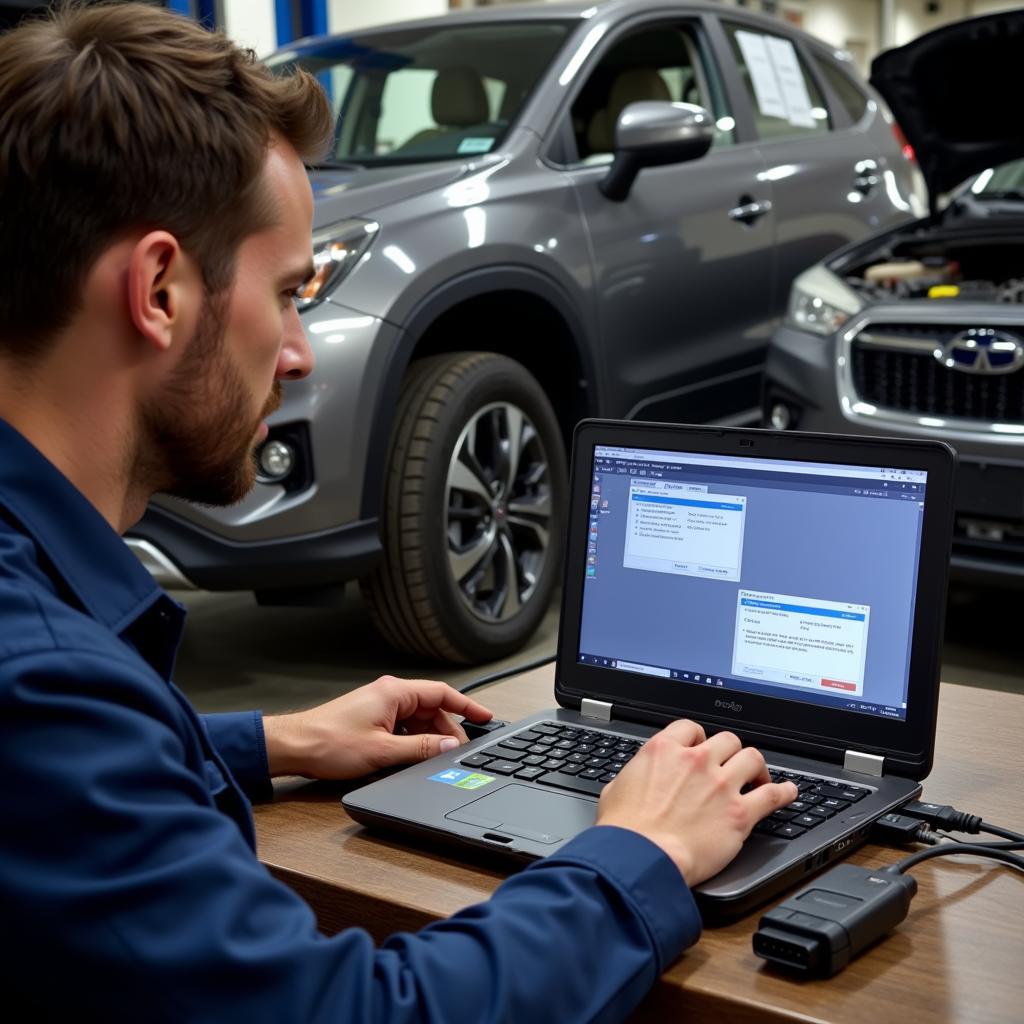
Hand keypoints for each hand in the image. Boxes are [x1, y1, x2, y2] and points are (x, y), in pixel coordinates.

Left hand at [262, 676, 492, 779]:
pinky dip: (412, 740)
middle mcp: (388, 694)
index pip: (442, 693)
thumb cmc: (329, 742)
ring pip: (417, 719)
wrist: (295, 746)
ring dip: (428, 737)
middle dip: (447, 729)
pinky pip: (402, 726)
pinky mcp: (370, 719)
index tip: (486, 716)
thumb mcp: (383, 751)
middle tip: (459, 752)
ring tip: (435, 758)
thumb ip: (422, 748)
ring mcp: (379, 706)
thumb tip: (450, 747)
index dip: (467, 706)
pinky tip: (412, 757)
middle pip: (431, 708)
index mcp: (394, 692)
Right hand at [596, 720, 797, 885]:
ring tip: (758, 776)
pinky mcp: (740, 813)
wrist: (642, 858)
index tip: (701, 749)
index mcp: (664, 750)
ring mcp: (721, 785)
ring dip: (756, 766)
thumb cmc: (625, 830)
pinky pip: (773, 794)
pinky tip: (788, 792)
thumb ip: (635, 774)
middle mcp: (696, 761)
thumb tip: (637, 777)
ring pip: (752, 758)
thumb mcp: (616, 788)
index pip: (691, 728)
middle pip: (727, 740)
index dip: (698, 738)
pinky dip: (784, 791)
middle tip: (730, 765)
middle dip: (730, 751)